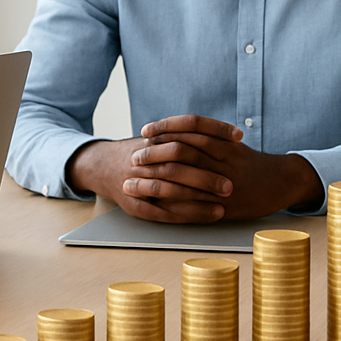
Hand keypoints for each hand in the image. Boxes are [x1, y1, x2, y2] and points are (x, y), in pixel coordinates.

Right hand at [66, 122, 231, 222]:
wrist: (101, 166)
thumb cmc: (141, 152)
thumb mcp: (159, 137)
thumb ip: (185, 134)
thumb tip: (224, 133)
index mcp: (154, 137)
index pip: (188, 126)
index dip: (215, 130)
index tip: (239, 136)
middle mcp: (145, 157)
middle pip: (179, 160)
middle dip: (206, 173)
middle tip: (231, 183)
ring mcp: (137, 181)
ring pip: (170, 188)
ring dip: (200, 196)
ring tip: (225, 202)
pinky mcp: (135, 204)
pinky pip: (163, 211)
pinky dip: (189, 213)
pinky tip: (209, 215)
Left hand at [134, 115, 323, 219]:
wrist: (282, 183)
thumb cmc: (252, 162)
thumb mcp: (232, 143)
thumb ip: (208, 137)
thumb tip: (173, 132)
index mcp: (225, 141)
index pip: (192, 126)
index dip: (166, 126)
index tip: (146, 130)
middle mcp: (224, 159)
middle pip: (183, 150)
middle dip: (155, 153)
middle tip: (136, 156)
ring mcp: (224, 183)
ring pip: (183, 177)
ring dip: (155, 179)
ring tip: (135, 181)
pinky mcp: (224, 205)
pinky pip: (192, 204)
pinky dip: (170, 201)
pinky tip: (153, 202)